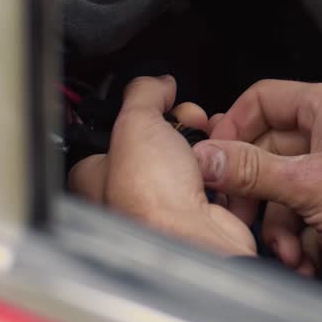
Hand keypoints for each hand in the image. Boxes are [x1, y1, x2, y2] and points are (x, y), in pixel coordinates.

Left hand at [68, 76, 255, 257]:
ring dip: (206, 145)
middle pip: (160, 142)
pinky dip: (224, 168)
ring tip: (210, 143)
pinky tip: (223, 165)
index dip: (142, 112)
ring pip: (190, 159)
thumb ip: (143, 94)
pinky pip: (215, 179)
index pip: (117, 132)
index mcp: (97, 177)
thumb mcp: (135, 123)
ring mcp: (169, 206)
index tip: (160, 101)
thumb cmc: (150, 200)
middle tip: (189, 121)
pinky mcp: (202, 214)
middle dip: (181, 125)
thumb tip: (157, 82)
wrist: (193, 239)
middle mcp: (131, 195)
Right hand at [199, 81, 321, 303]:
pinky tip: (308, 259)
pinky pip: (306, 216)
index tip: (214, 163)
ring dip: (279, 226)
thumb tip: (207, 157)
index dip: (232, 130)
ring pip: (284, 191)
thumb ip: (251, 171)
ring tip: (287, 249)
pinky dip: (301, 239)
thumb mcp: (310, 186)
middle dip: (254, 193)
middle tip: (241, 217)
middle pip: (267, 152)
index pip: (261, 100)